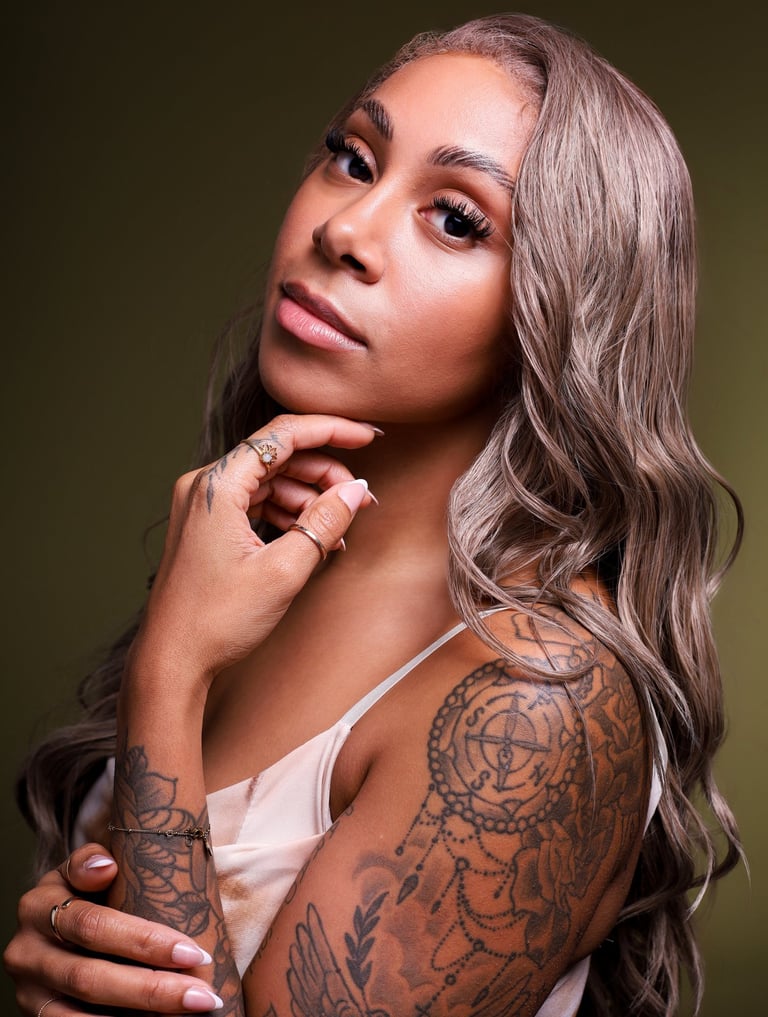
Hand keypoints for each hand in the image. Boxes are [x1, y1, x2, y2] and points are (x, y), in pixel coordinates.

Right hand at [4, 844, 225, 1014]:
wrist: (50, 925)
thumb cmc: (84, 890)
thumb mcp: (80, 869)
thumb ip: (90, 862)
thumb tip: (107, 866)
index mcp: (38, 906)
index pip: (94, 926)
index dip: (144, 942)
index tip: (192, 953)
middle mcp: (26, 952)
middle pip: (90, 978)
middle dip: (152, 989)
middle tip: (202, 996)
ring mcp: (29, 991)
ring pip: (81, 1016)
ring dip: (140, 1016)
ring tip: (188, 1012)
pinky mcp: (36, 1016)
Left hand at [130, 413, 377, 692]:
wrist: (173, 662)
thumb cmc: (217, 620)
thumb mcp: (284, 570)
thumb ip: (324, 523)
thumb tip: (357, 490)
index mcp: (215, 486)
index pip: (282, 436)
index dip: (331, 430)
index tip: (369, 438)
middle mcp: (204, 486)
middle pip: (278, 456)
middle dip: (325, 473)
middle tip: (361, 499)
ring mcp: (203, 506)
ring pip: (270, 480)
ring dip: (310, 498)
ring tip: (341, 526)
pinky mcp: (208, 526)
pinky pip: (256, 503)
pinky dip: (289, 515)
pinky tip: (315, 538)